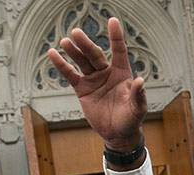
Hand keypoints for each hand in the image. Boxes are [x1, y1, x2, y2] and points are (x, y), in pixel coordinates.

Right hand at [48, 17, 146, 150]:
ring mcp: (94, 79)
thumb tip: (140, 81)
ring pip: (82, 62)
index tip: (112, 21)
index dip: (116, 37)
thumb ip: (138, 95)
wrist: (117, 134)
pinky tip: (53, 54)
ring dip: (74, 52)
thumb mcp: (137, 109)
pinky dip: (62, 65)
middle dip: (86, 44)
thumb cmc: (131, 120)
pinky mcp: (82, 89)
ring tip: (65, 41)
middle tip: (76, 33)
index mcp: (122, 74)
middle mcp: (107, 73)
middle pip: (95, 54)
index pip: (119, 51)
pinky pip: (70, 75)